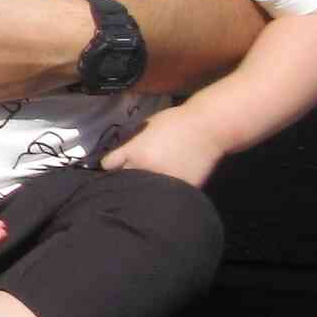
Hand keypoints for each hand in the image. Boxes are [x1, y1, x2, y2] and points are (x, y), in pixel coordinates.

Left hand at [101, 107, 225, 185]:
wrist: (208, 128)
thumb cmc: (175, 121)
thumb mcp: (145, 126)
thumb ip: (132, 141)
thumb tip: (121, 151)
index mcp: (135, 151)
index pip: (109, 164)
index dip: (109, 164)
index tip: (111, 166)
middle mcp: (145, 168)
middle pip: (123, 180)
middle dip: (121, 179)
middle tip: (123, 179)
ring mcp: (164, 181)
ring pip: (144, 192)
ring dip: (141, 190)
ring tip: (141, 188)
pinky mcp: (182, 188)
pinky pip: (166, 195)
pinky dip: (163, 193)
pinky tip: (162, 190)